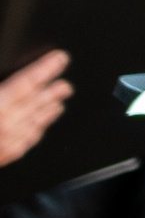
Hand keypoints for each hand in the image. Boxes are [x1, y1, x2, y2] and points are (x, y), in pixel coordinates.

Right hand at [0, 51, 69, 167]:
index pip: (27, 82)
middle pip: (36, 102)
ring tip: (59, 102)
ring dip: (49, 110)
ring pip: (35, 122)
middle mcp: (4, 124)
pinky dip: (36, 132)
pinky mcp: (3, 158)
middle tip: (66, 84)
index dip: (46, 69)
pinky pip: (25, 143)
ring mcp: (5, 142)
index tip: (60, 59)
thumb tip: (4, 79)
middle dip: (53, 91)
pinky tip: (41, 128)